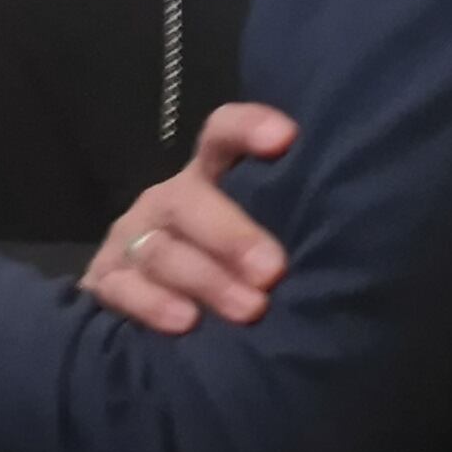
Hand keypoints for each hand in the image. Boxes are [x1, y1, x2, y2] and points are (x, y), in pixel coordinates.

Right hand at [82, 104, 296, 334]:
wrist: (160, 317)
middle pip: (190, 200)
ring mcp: (133, 237)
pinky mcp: (107, 278)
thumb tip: (343, 256)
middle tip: (273, 270)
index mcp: (212, 179)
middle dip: (232, 236)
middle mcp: (170, 201)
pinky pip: (124, 287)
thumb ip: (287, 239)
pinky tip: (186, 322)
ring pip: (162, 250)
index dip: (248, 128)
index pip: (223, 135)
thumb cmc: (239, 275)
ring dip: (206, 280)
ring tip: (249, 310)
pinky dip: (154, 304)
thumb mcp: (263, 249)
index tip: (285, 139)